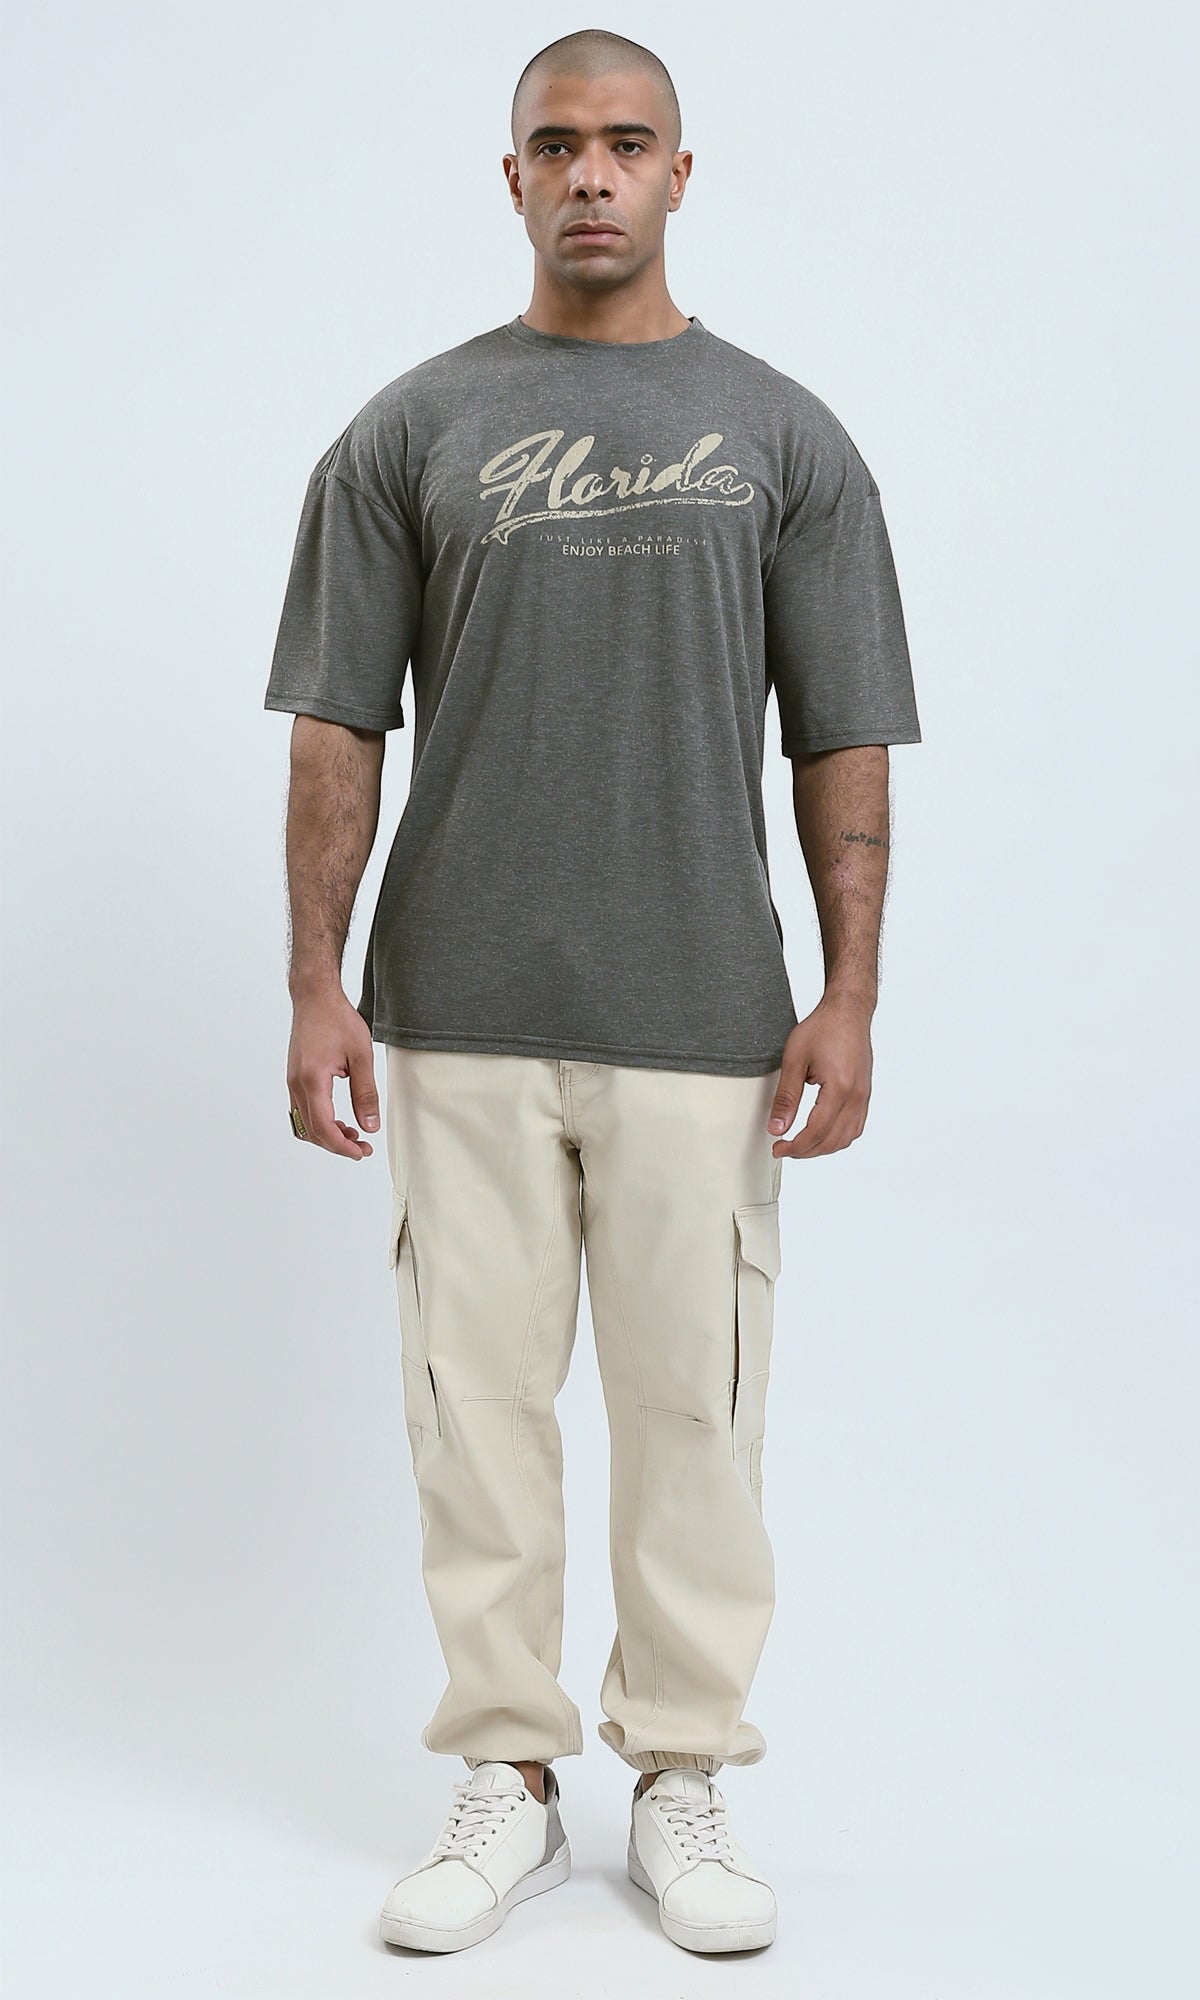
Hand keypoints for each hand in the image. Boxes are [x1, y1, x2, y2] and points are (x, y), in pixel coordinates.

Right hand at [286, 988, 379, 1159]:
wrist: (315, 998)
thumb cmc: (338, 1020)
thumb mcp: (361, 1056)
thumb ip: (365, 1093)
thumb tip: (370, 1126)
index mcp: (312, 1080)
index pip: (323, 1128)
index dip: (342, 1146)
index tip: (362, 1152)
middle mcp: (296, 1085)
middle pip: (312, 1132)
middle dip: (337, 1145)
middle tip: (363, 1148)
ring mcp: (292, 1083)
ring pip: (304, 1125)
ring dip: (326, 1135)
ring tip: (353, 1134)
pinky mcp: (294, 1079)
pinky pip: (301, 1112)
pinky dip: (319, 1123)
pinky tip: (339, 1120)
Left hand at [767, 996, 873, 1158]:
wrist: (848, 1011)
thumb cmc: (822, 1028)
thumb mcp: (794, 1060)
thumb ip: (786, 1097)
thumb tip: (777, 1128)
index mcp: (839, 1088)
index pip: (817, 1131)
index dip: (796, 1146)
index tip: (778, 1149)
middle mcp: (857, 1095)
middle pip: (832, 1140)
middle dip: (807, 1151)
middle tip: (784, 1149)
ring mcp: (864, 1096)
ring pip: (847, 1138)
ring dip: (823, 1147)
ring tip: (800, 1144)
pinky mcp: (865, 1093)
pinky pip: (855, 1126)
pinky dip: (838, 1137)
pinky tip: (821, 1134)